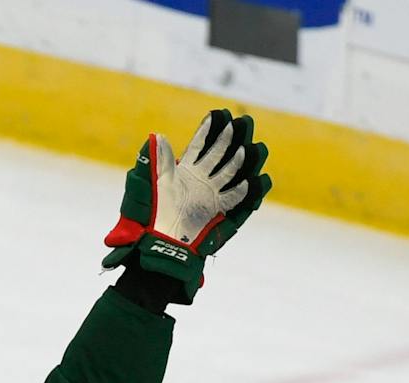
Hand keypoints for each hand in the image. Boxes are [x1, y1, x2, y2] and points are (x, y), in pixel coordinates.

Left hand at [101, 109, 270, 300]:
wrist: (161, 242)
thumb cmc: (153, 214)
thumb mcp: (154, 183)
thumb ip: (158, 160)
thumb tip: (157, 136)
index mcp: (186, 171)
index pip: (200, 146)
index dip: (209, 130)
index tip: (218, 114)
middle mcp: (201, 181)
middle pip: (220, 155)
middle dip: (231, 139)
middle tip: (244, 122)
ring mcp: (211, 196)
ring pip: (231, 174)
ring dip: (242, 162)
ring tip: (254, 148)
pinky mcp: (217, 213)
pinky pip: (235, 202)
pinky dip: (246, 193)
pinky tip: (255, 181)